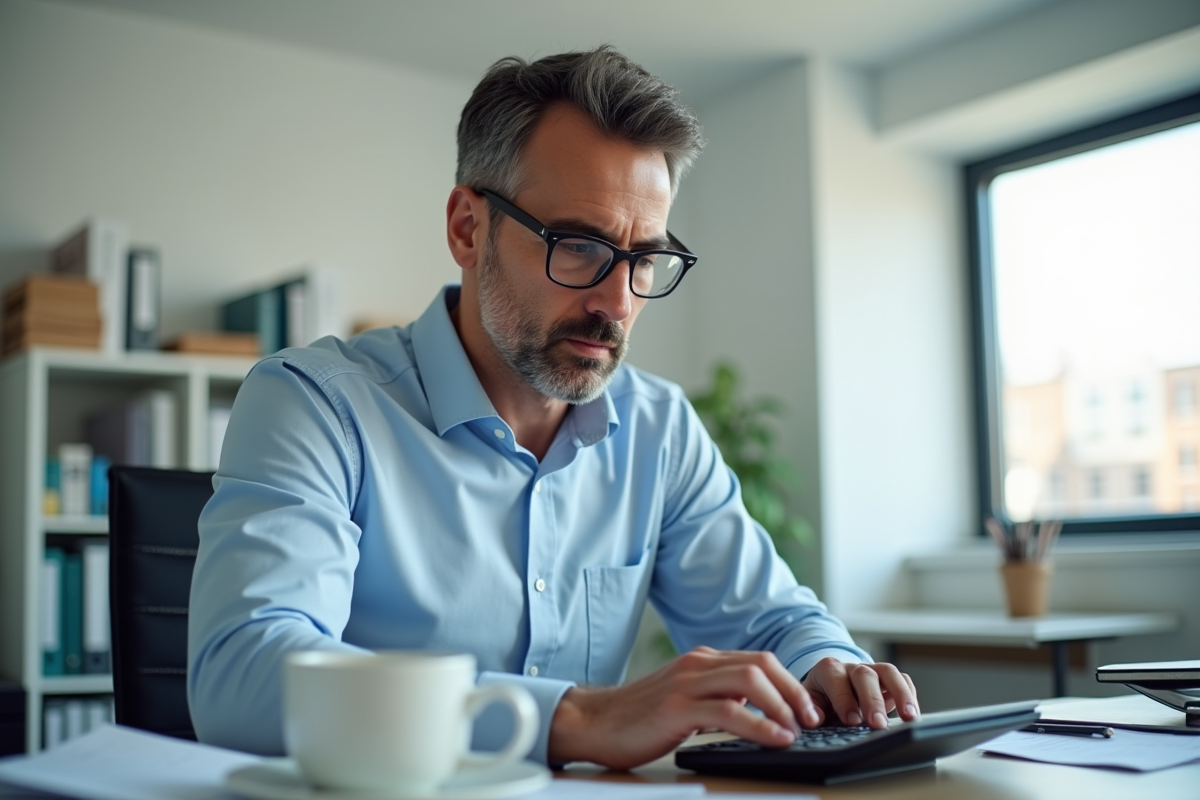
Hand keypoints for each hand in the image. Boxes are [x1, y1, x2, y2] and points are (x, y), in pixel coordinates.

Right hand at [546, 646, 820, 768]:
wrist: (592, 722)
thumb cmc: (638, 717)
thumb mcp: (685, 699)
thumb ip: (716, 696)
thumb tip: (759, 711)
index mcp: (702, 661)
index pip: (759, 660)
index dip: (790, 683)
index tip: (807, 710)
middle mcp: (697, 664)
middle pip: (762, 664)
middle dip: (794, 692)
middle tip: (812, 719)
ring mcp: (686, 683)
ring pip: (750, 681)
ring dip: (782, 706)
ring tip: (797, 731)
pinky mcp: (676, 707)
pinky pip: (729, 711)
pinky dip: (760, 725)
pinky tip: (775, 739)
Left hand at [801, 657, 919, 729]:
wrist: (830, 690)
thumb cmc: (821, 699)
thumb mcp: (809, 702)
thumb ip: (810, 709)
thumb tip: (814, 719)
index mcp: (827, 670)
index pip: (836, 679)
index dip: (844, 699)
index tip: (852, 721)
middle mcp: (851, 667)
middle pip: (864, 675)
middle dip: (872, 700)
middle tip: (878, 724)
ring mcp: (872, 670)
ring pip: (888, 672)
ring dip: (900, 694)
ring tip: (909, 718)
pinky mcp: (888, 679)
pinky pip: (903, 679)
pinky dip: (909, 695)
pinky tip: (913, 714)